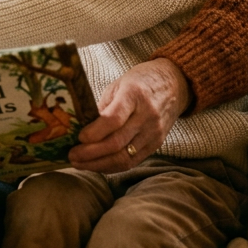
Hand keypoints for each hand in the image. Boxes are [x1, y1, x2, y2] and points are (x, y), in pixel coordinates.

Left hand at [68, 58, 190, 172]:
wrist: (175, 84)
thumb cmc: (141, 81)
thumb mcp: (119, 85)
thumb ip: (103, 107)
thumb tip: (81, 128)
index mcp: (135, 94)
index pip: (113, 119)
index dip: (94, 132)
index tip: (78, 138)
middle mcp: (147, 115)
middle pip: (117, 142)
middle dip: (91, 153)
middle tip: (72, 156)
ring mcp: (154, 132)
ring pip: (125, 157)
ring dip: (99, 164)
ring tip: (80, 164)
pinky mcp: (157, 144)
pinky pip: (133, 161)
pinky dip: (112, 166)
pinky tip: (97, 165)